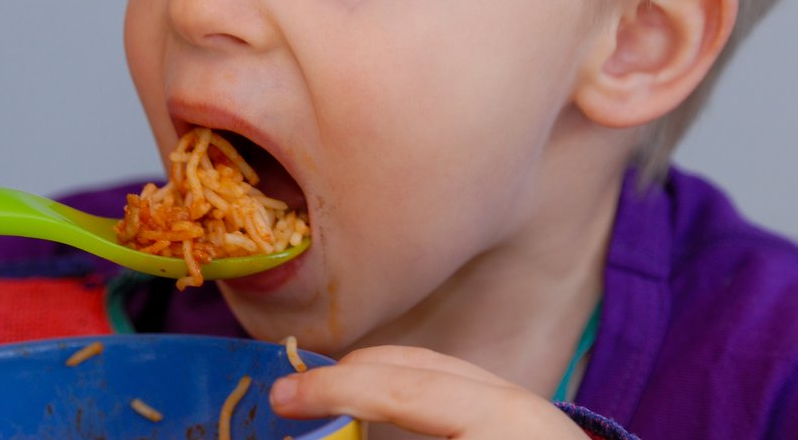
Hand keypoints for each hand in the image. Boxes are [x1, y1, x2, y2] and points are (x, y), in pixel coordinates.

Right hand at [270, 345, 588, 438]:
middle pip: (412, 366)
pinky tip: (373, 413)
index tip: (281, 402)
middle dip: (346, 379)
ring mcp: (516, 409)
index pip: (404, 388)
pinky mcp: (513, 421)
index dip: (336, 390)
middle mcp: (511, 403)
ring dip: (370, 384)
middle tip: (288, 402)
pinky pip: (446, 393)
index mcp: (502, 421)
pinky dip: (401, 396)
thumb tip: (337, 436)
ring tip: (324, 403)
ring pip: (427, 372)